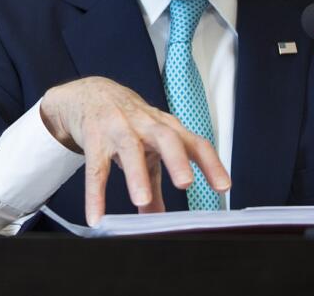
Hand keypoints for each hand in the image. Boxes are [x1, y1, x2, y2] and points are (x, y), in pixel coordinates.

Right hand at [39, 76, 229, 225]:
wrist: (91, 94)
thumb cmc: (127, 120)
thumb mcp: (145, 146)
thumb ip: (154, 181)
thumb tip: (158, 219)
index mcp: (165, 127)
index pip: (194, 142)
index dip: (210, 163)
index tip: (223, 187)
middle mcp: (145, 124)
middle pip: (165, 137)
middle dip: (176, 159)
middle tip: (185, 183)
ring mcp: (117, 128)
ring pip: (129, 148)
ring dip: (136, 174)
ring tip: (141, 200)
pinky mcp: (93, 138)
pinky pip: (95, 167)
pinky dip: (95, 194)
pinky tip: (96, 215)